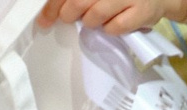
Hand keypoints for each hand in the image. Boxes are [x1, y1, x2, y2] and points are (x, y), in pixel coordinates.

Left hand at [42, 0, 186, 27]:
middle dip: (68, 13)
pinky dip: (110, 30)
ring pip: (95, 15)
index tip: (44, 20)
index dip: (53, 6)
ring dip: (90, 22)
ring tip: (95, 20)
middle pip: (79, 1)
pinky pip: (115, 27)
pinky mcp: (142, 11)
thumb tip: (54, 10)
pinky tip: (112, 25)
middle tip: (69, 19)